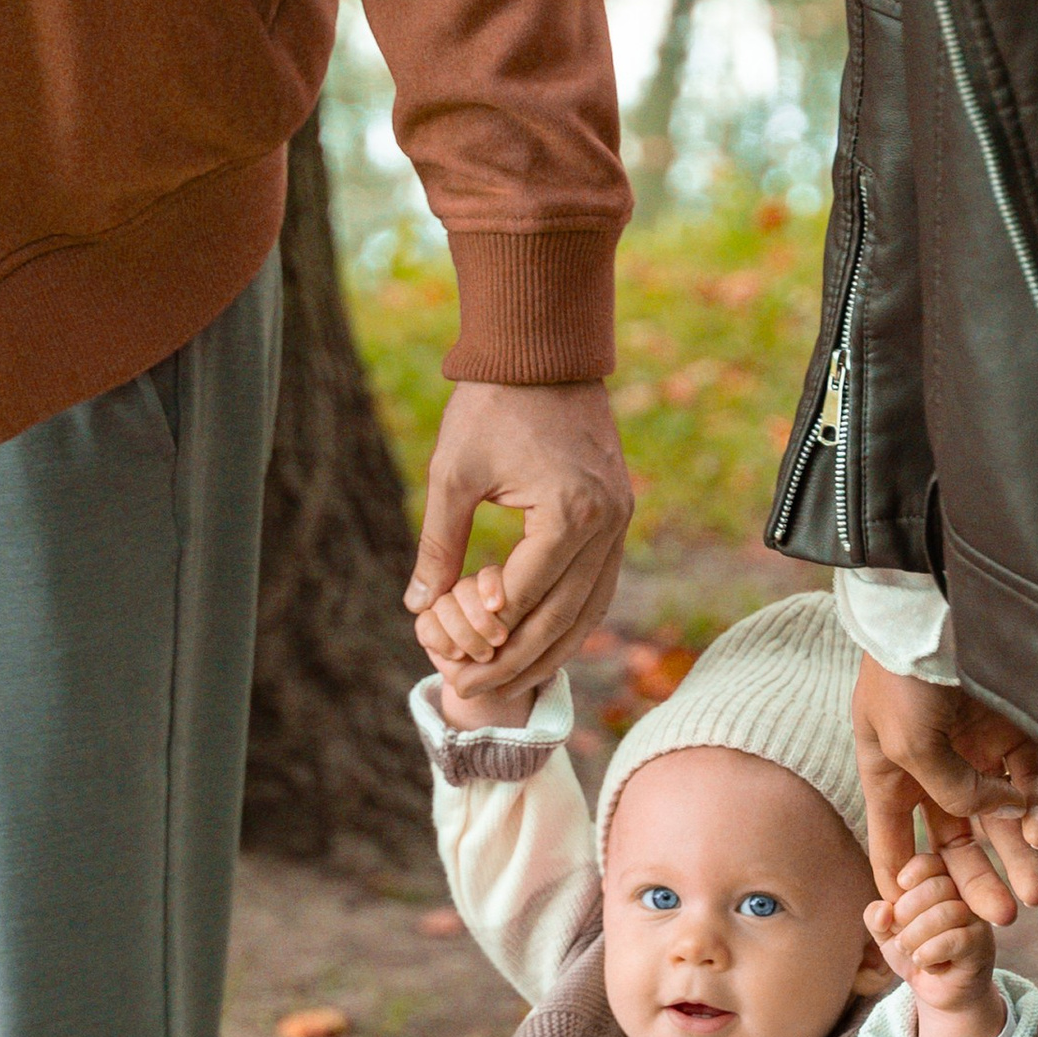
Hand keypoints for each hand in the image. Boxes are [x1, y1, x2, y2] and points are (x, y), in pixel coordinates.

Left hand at [406, 381, 630, 700]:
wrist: (543, 351)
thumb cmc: (491, 405)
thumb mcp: (452, 474)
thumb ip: (438, 544)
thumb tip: (417, 606)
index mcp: (568, 513)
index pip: (526, 596)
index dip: (489, 635)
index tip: (455, 663)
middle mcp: (606, 522)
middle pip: (564, 615)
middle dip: (517, 658)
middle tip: (474, 685)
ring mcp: (620, 518)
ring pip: (591, 608)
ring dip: (552, 649)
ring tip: (512, 679)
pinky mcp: (619, 512)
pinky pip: (601, 584)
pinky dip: (574, 618)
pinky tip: (546, 642)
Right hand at [852, 657, 1037, 924]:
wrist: (936, 612)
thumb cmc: (904, 679)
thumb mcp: (908, 749)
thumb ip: (949, 795)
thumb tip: (992, 820)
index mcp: (890, 777)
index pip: (895, 845)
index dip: (905, 884)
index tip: (919, 925)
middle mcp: (932, 771)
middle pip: (957, 841)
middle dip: (978, 880)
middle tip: (1002, 918)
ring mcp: (975, 751)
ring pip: (1000, 819)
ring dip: (1016, 854)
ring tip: (1035, 892)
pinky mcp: (1013, 732)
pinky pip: (1029, 782)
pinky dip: (1035, 808)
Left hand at [867, 849, 1005, 1036]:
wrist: (940, 992)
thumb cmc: (916, 952)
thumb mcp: (888, 935)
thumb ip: (877, 919)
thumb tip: (881, 910)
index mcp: (942, 882)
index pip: (931, 862)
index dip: (913, 873)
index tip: (898, 892)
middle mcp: (965, 896)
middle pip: (937, 886)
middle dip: (907, 912)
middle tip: (899, 936)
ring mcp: (977, 919)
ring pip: (946, 913)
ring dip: (916, 936)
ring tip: (910, 952)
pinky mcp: (982, 946)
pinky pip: (955, 940)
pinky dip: (930, 953)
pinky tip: (925, 963)